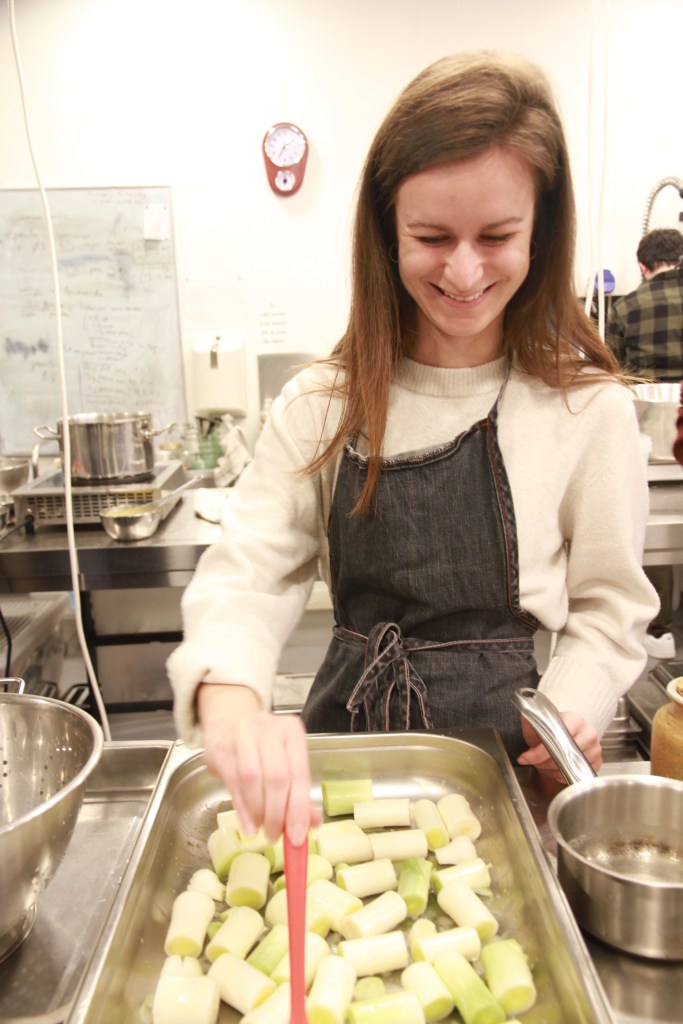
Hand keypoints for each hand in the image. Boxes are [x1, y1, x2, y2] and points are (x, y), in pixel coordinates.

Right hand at [197, 683, 319, 844]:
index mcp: (292, 732)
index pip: (299, 774)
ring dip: (258, 811)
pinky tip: (248, 825)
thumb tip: (312, 824)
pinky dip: (242, 809)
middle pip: (276, 777)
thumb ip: (299, 792)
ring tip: (262, 829)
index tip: (296, 836)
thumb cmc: (263, 748)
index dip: (298, 808)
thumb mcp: (285, 762)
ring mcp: (243, 734)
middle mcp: (269, 728)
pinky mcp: (222, 747)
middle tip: (275, 835)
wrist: (230, 723)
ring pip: (253, 778)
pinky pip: (233, 782)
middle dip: (277, 813)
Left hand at [517, 710, 602, 781]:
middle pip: (564, 755)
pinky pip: (576, 775)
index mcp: (575, 720)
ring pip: (569, 767)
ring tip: (544, 764)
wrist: (565, 735)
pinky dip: (563, 776)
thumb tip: (525, 717)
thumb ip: (530, 721)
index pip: (558, 738)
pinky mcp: (597, 762)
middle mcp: (589, 734)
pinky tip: (556, 769)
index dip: (540, 751)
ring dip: (552, 770)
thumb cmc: (552, 730)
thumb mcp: (538, 724)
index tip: (527, 757)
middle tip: (535, 762)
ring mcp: (595, 749)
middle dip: (544, 762)